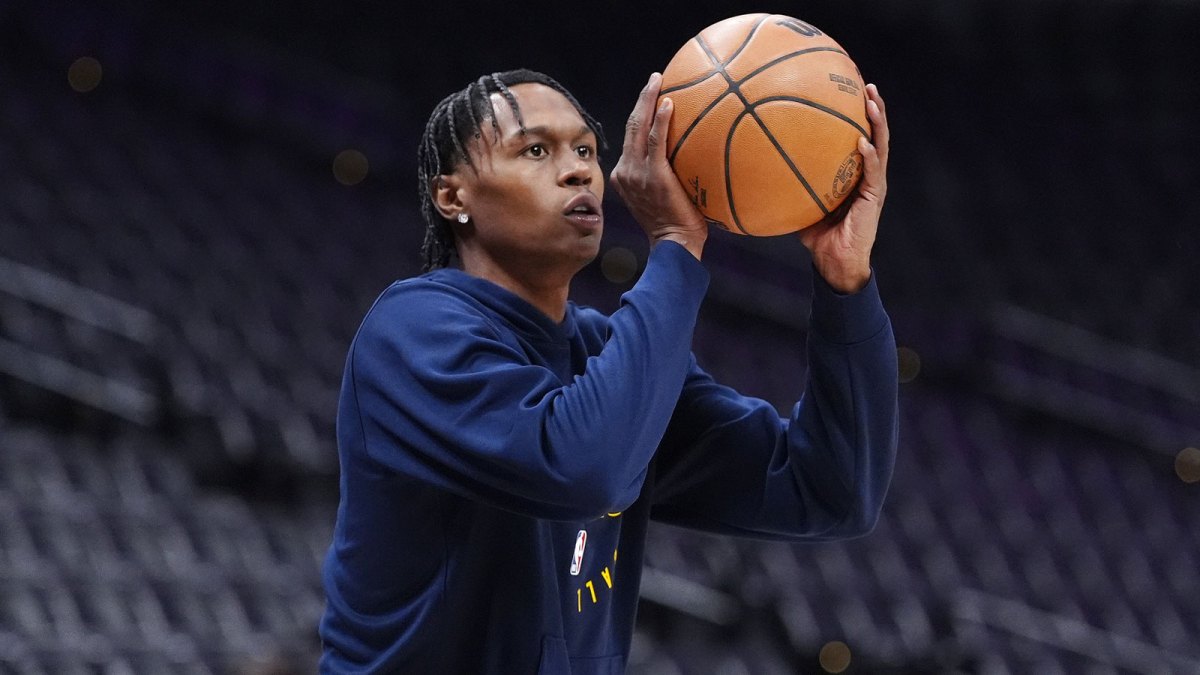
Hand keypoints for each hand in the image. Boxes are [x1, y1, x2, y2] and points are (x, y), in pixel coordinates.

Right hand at [610, 72, 707, 259]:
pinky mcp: (652, 175)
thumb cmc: (679, 226)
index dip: (641, 115)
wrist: (674, 245)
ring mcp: (636, 172)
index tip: (653, 98)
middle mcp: (625, 171)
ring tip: (659, 80)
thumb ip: (670, 176)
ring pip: (638, 127)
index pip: (632, 139)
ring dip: (647, 100)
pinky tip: (669, 103)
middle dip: (642, 99)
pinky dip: (660, 120)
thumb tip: (695, 157)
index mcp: (624, 176)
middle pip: (631, 126)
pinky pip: (655, 141)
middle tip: (655, 79)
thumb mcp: (665, 198)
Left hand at [799, 83, 889, 292]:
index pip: (860, 136)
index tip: (851, 89)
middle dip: (874, 109)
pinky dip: (868, 157)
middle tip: (867, 85)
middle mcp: (868, 174)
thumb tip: (757, 168)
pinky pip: (873, 173)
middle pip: (876, 134)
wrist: (835, 262)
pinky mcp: (874, 198)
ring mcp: (874, 185)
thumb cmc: (819, 236)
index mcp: (855, 173)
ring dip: (878, 124)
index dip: (858, 114)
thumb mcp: (800, 203)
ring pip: (881, 147)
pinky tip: (862, 142)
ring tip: (872, 102)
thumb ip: (788, 184)